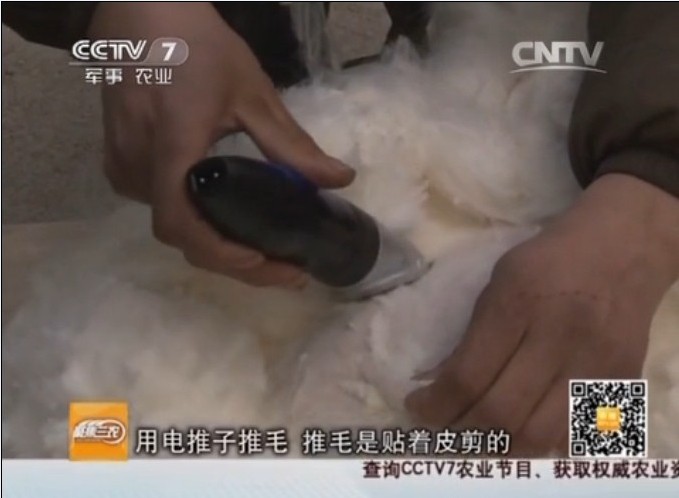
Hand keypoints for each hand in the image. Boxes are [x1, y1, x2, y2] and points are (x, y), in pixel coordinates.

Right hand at [89, 2, 354, 286]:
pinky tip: (229, 223)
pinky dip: (197, 223)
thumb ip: (292, 143)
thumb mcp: (252, 92)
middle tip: (284, 269)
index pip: (182, 220)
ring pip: (171, 225)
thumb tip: (341, 180)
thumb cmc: (197, 47)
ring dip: (215, 245)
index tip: (266, 261)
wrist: (139, 15)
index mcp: (172, 143)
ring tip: (264, 251)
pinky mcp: (118, 164)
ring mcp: (122, 167)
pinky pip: (160, 208)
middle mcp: (138, 165)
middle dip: (233, 261)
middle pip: (181, 235)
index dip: (222, 252)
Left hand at [406, 174, 678, 455]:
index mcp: (518, 303)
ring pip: (539, 435)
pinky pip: (573, 433)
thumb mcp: (498, 282)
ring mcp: (594, 363)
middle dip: (462, 432)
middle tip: (445, 431)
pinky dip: (540, 443)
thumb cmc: (547, 261)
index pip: (468, 376)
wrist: (621, 249)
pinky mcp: (620, 381)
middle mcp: (558, 336)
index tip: (418, 410)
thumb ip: (471, 336)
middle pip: (501, 412)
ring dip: (500, 449)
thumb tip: (437, 383)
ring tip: (479, 441)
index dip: (436, 405)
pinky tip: (520, 434)